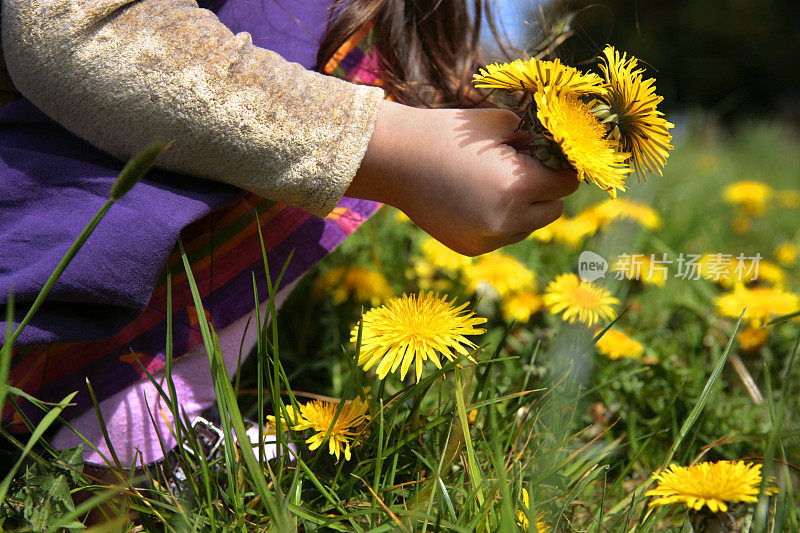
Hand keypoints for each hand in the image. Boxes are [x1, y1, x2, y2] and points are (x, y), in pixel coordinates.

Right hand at [346, 100, 579, 255]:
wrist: (396, 160)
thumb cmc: (448, 133)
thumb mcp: (501, 124)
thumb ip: (536, 140)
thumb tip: (559, 152)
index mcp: (518, 186)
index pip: (567, 184)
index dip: (562, 168)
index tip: (552, 158)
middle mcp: (507, 220)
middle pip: (554, 211)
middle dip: (546, 191)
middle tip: (524, 170)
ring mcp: (488, 239)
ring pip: (529, 227)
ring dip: (524, 209)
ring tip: (493, 183)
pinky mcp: (471, 248)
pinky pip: (503, 236)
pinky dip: (499, 220)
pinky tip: (475, 199)